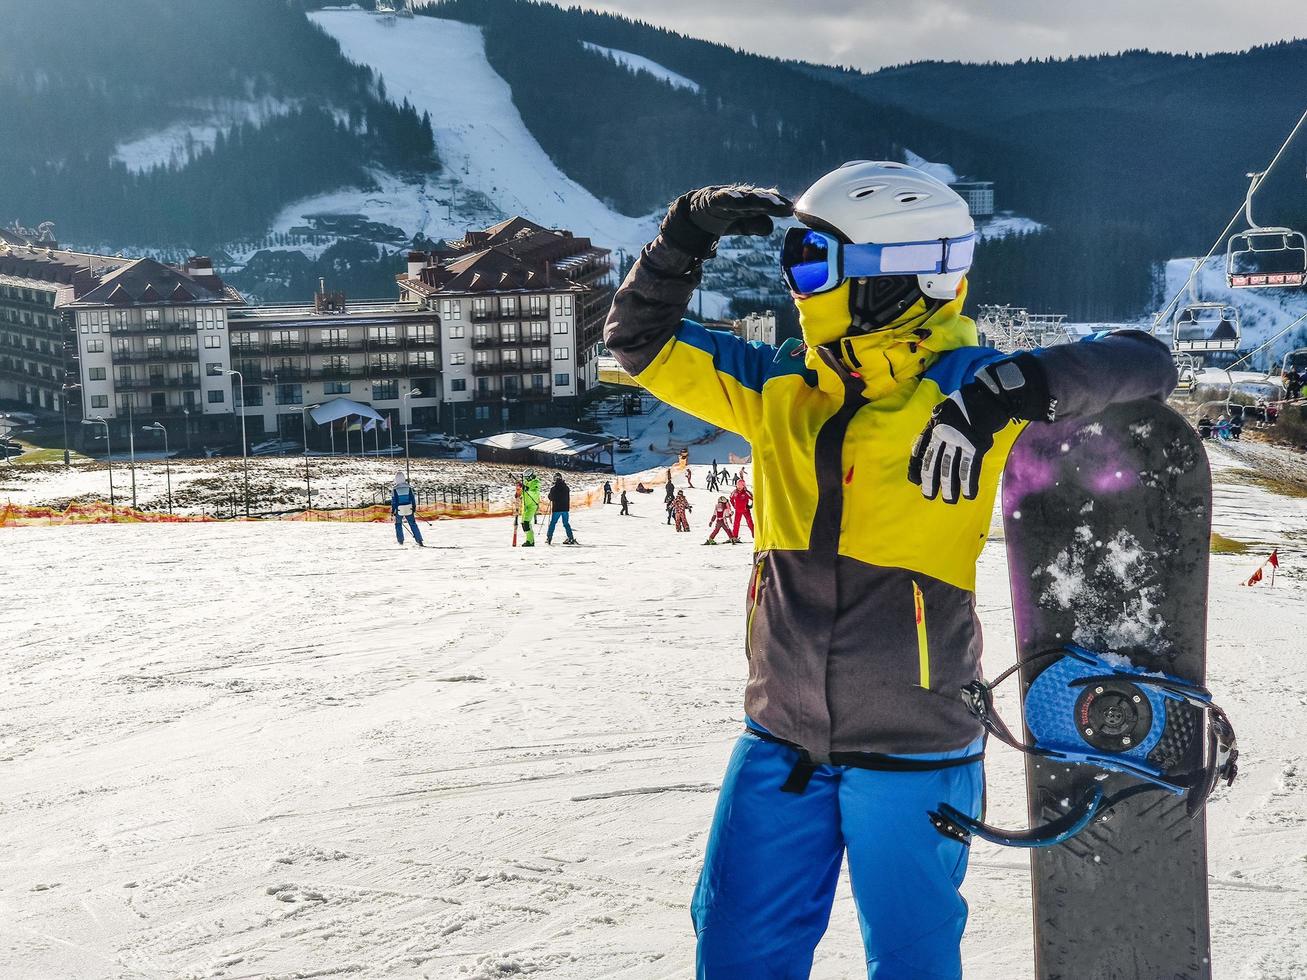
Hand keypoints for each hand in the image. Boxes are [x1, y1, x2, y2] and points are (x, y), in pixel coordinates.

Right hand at [660, 184, 791, 258]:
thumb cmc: (722, 217)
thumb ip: (756, 225)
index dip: (779, 206)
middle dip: (772, 202)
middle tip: (786, 206)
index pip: (767, 203)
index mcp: (749, 204)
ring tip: (770, 200)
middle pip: (759, 198)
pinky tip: (737, 198)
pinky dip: (729, 197)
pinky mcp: (711, 199)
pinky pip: (721, 198)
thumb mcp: (741, 224)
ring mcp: (726, 197)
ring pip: (743, 197)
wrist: (694, 213)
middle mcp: (740, 197)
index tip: (792, 209)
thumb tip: (770, 226)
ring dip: (756, 199)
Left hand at [909, 354, 1052, 502]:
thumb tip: (923, 446)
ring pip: (950, 468)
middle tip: (928, 495)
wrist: (990, 396)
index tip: (913, 480)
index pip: (921, 449)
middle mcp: (943, 433)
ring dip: (950, 487)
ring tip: (950, 500)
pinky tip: (969, 494)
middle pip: (933, 462)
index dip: (916, 465)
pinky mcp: (976, 445)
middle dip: (930, 481)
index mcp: (934, 425)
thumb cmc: (967, 404)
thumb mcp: (944, 411)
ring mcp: (959, 440)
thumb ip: (934, 427)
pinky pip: (970, 468)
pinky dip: (969, 483)